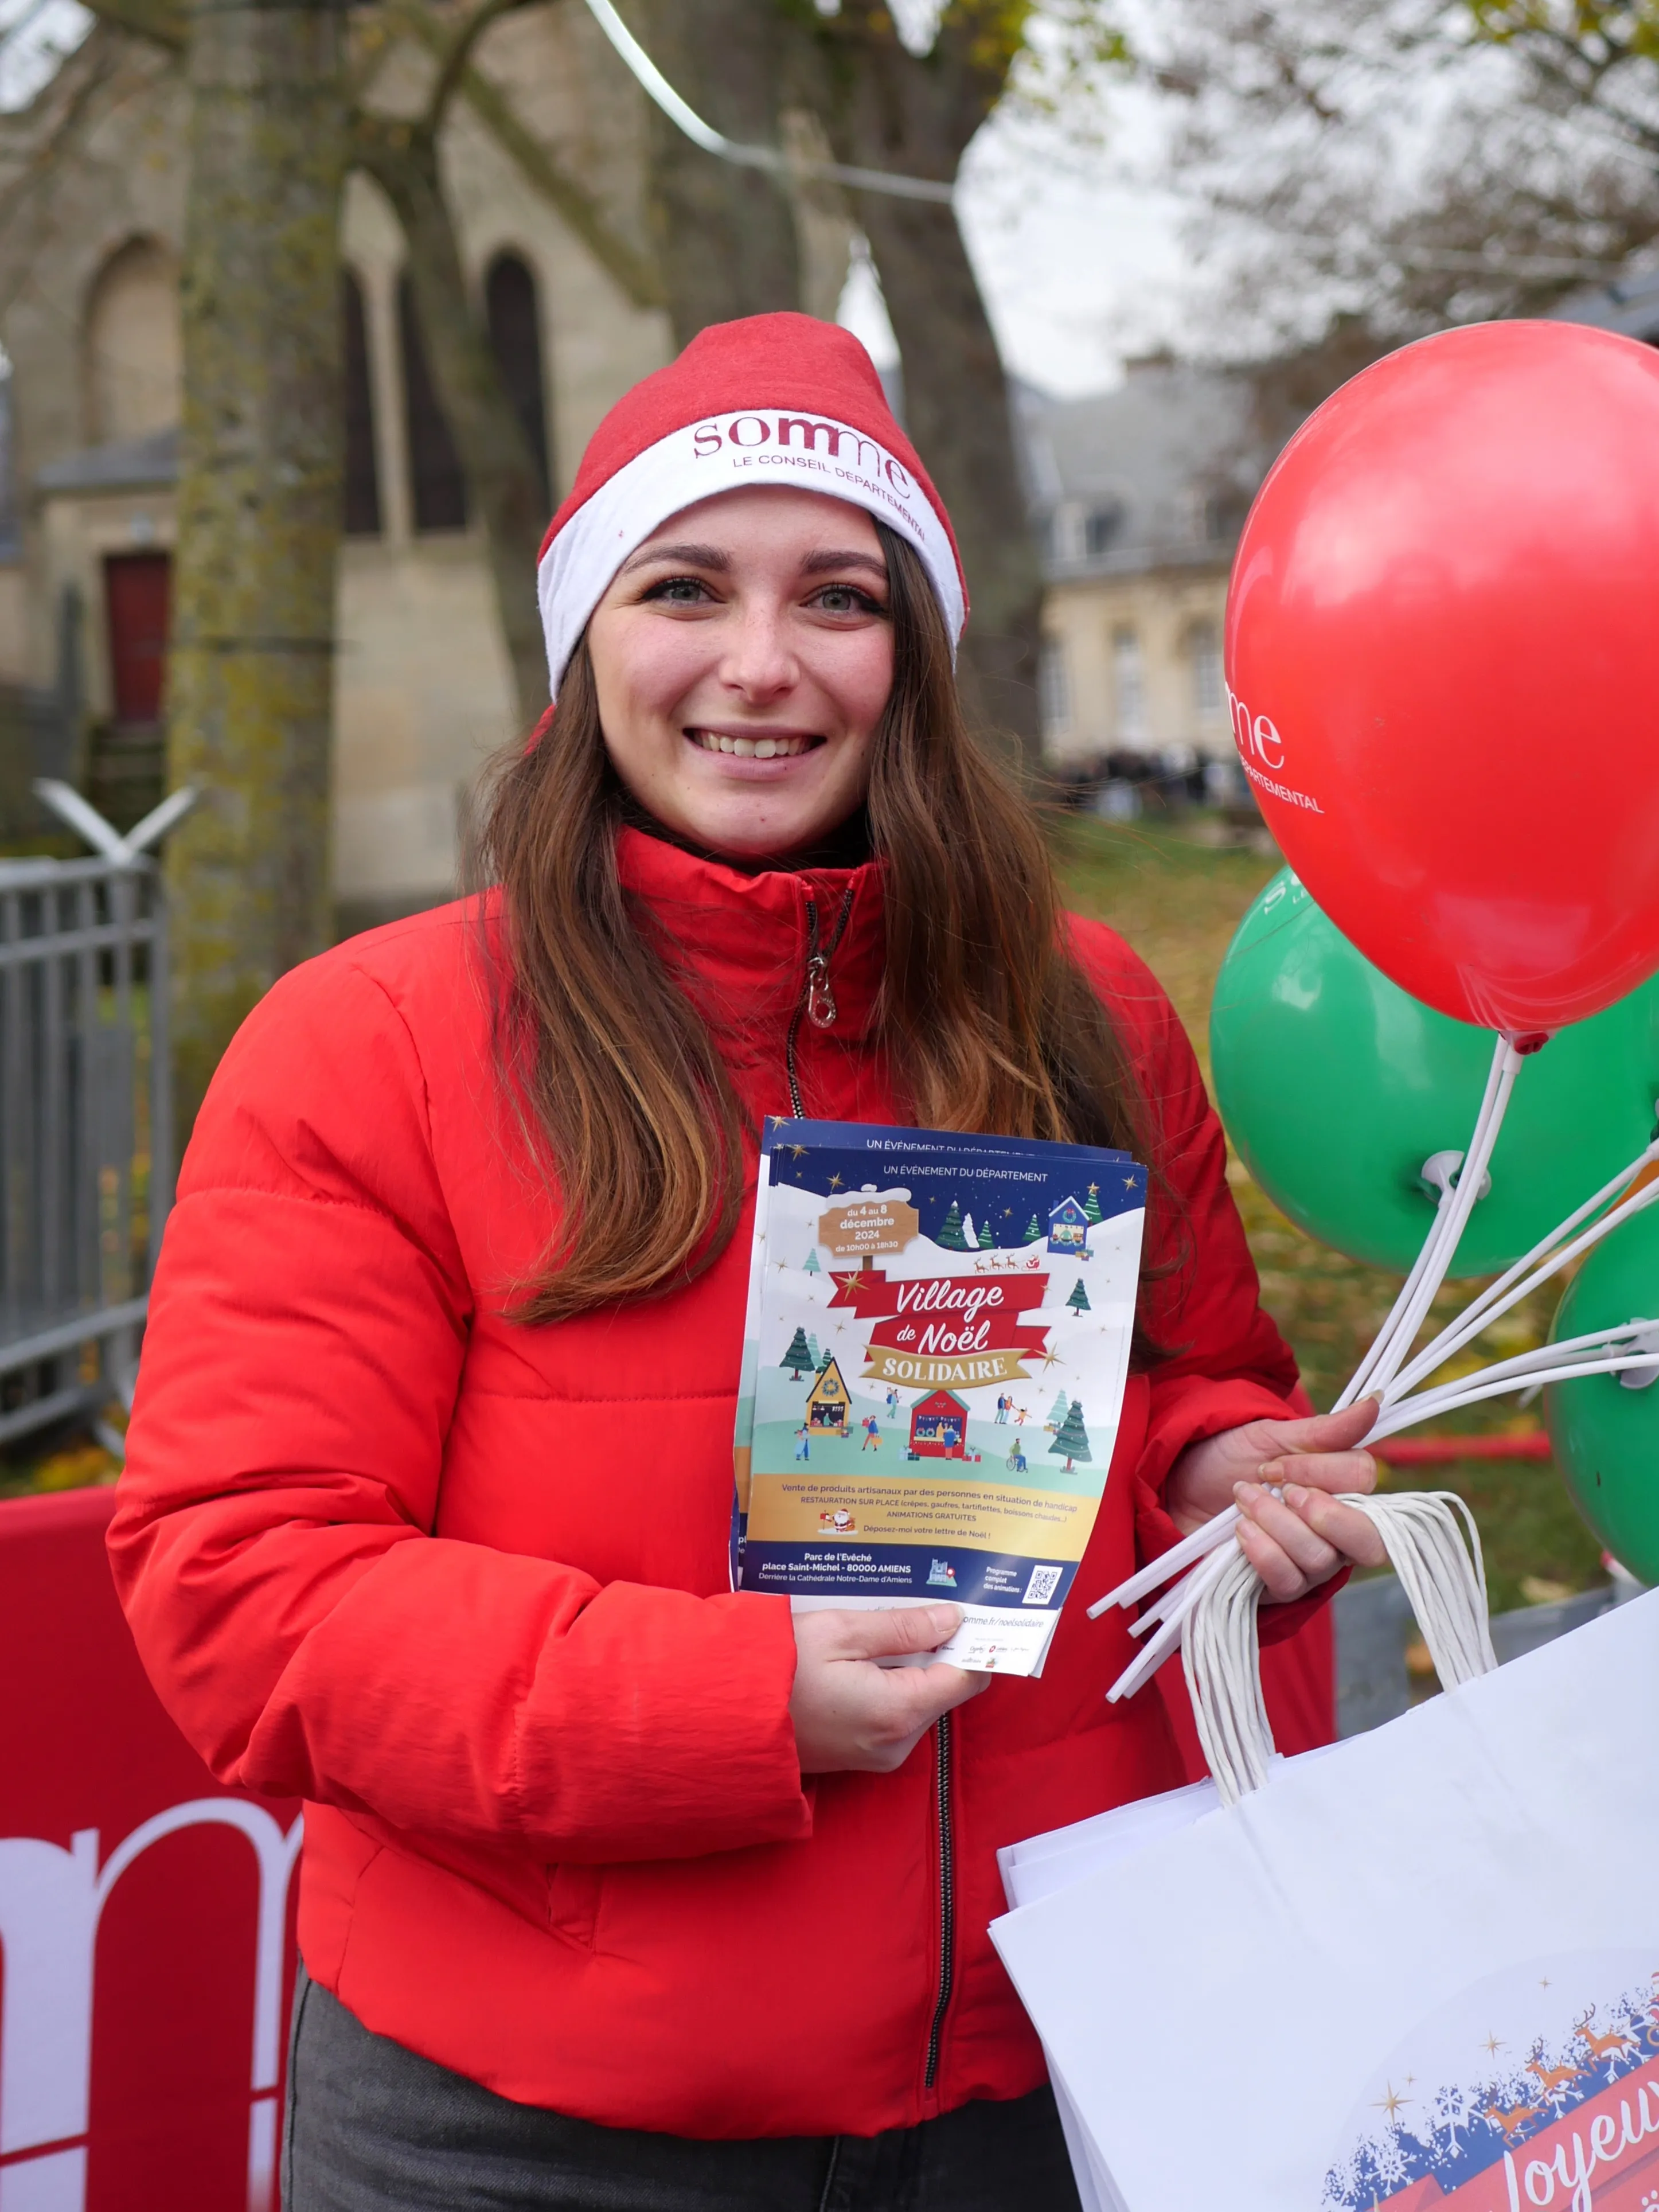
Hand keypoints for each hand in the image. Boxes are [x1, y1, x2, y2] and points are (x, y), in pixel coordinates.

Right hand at [789, 1605, 989, 1773]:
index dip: (973, 1641)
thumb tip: (952, 1619)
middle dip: (937, 1647)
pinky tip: (865, 1655)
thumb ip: (901, 1627)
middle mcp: (898, 1742)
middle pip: (944, 1687)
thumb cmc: (777, 1668)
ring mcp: (880, 1755)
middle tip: (919, 1602)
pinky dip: (890, 1683)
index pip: (967, 1677)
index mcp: (899, 1711)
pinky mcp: (862, 1756)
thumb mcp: (839, 1631)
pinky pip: (895, 1713)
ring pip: (920, 1699)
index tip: (971, 1608)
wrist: (724, 1718)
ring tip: (883, 1624)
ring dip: (910, 1663)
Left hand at [1163, 1399, 1387, 1602]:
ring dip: (1274, 1521)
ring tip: (1243, 1500)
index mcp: (1344, 1489)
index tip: (1274, 1463)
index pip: (1364, 1482)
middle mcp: (1338, 1532)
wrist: (1181, 1487)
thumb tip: (1374, 1402)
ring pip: (1319, 1557)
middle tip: (1279, 1489)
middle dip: (1321, 1514)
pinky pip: (1289, 1581)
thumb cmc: (1232, 1460)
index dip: (1320, 1471)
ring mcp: (1314, 1565)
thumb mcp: (1273, 1437)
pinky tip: (1240, 1531)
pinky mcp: (1283, 1588)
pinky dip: (1262, 1551)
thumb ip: (1326, 1431)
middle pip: (1366, 1542)